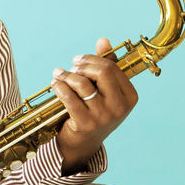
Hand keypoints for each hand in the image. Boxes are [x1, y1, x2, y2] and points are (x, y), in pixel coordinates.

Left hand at [51, 38, 137, 174]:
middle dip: (82, 65)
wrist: (82, 143)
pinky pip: (69, 97)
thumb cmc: (94, 111)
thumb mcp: (104, 90)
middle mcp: (119, 107)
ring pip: (82, 84)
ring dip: (66, 75)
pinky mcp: (85, 124)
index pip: (113, 68)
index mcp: (129, 97)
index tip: (78, 60)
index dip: (92, 60)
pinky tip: (54, 84)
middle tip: (70, 67)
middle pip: (102, 72)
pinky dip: (59, 87)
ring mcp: (103, 117)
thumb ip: (105, 65)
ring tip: (57, 74)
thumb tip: (103, 41)